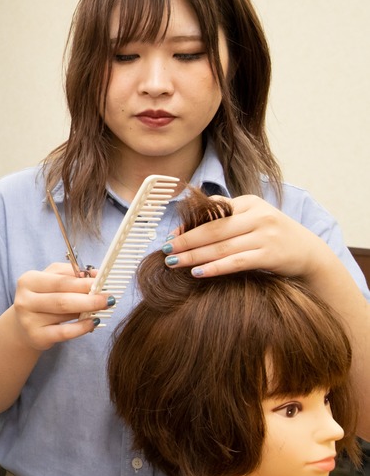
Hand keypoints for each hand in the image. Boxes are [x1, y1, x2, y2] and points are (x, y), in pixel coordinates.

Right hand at [11, 263, 110, 350]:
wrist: (23, 327)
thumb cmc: (42, 300)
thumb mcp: (51, 281)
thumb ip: (72, 274)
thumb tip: (95, 274)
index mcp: (29, 281)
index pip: (60, 281)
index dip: (83, 282)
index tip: (102, 283)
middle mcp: (25, 300)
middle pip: (62, 299)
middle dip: (89, 298)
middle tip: (108, 298)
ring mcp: (29, 320)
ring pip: (64, 314)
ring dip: (87, 311)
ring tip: (102, 309)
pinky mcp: (37, 336)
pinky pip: (64, 332)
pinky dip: (81, 328)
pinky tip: (93, 323)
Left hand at [161, 195, 331, 279]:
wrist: (309, 253)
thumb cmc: (272, 236)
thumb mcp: (252, 218)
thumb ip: (226, 217)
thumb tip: (185, 224)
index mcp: (249, 202)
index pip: (212, 211)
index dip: (187, 224)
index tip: (169, 235)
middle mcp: (258, 215)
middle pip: (213, 229)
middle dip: (185, 241)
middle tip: (164, 250)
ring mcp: (266, 235)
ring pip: (222, 246)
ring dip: (194, 256)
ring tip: (173, 263)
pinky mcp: (271, 254)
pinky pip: (237, 262)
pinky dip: (215, 267)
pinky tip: (198, 273)